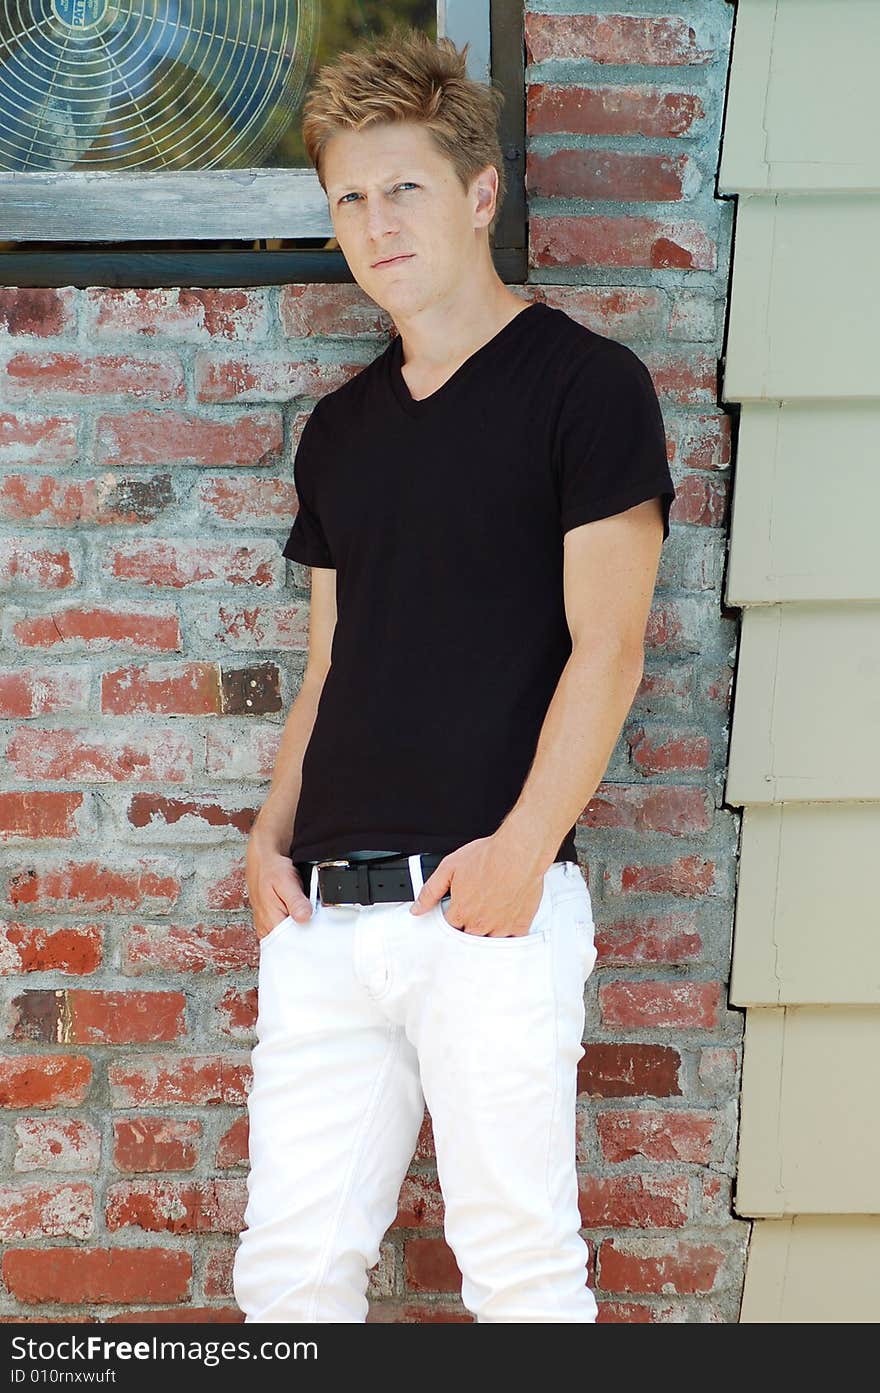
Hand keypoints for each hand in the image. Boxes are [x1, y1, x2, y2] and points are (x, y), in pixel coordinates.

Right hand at [245, 838, 312, 941]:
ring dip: (303, 931)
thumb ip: (296, 901)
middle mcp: (267, 929)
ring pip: (290, 938)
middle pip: (291, 944)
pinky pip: (287, 931)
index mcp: (270, 922)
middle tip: (320, 928)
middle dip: (307, 938)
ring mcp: (268, 927)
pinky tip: (304, 918)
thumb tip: (305, 917)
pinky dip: (297, 926)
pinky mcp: (272, 922)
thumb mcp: (285, 881)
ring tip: (312, 921)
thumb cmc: (272, 869)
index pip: (291, 945)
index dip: (307, 942)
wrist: (263, 861)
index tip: (321, 937)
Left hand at [409, 834, 544, 937]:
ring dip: (486, 933)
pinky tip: (506, 923)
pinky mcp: (520, 925)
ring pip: (488, 942)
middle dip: (467, 927)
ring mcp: (501, 927)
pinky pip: (512, 941)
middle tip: (473, 911)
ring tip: (489, 915)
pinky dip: (508, 935)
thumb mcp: (449, 868)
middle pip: (468, 937)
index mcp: (461, 912)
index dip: (451, 920)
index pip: (448, 929)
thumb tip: (416, 908)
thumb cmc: (488, 856)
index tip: (456, 912)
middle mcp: (479, 924)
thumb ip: (430, 891)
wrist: (518, 852)